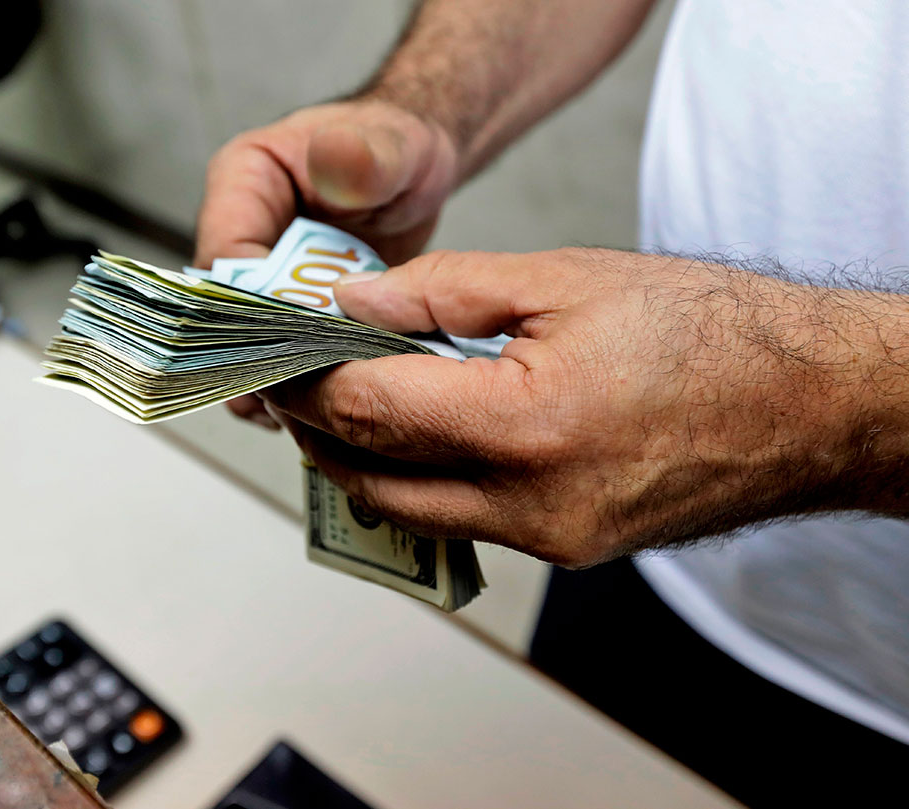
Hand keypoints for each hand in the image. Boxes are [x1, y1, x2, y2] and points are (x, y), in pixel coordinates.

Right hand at [195, 100, 458, 426]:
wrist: (416, 165)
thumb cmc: (394, 145)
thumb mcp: (388, 147)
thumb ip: (362, 157)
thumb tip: (336, 158)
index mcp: (241, 184)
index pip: (223, 262)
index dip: (252, 310)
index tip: (295, 346)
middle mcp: (240, 233)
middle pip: (228, 309)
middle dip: (261, 356)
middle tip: (293, 402)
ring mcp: (262, 273)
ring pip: (249, 338)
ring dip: (278, 377)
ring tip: (306, 413)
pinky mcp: (287, 303)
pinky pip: (280, 348)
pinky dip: (301, 378)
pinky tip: (327, 400)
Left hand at [258, 248, 898, 566]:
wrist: (806, 402)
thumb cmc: (706, 331)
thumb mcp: (562, 278)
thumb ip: (441, 292)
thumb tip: (352, 304)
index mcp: (527, 425)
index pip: (369, 411)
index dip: (310, 379)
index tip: (282, 352)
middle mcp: (532, 503)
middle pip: (371, 479)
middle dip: (318, 431)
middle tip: (300, 382)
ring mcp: (551, 540)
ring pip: (410, 513)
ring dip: (364, 463)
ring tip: (352, 404)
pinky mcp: (567, 551)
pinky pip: (464, 525)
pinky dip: (423, 482)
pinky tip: (422, 437)